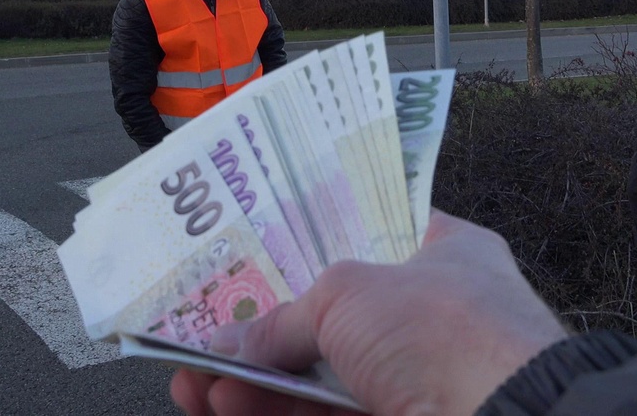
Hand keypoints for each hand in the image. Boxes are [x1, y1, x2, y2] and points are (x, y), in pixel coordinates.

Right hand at [170, 211, 567, 415]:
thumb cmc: (444, 330)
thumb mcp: (349, 294)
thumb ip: (282, 320)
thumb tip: (227, 348)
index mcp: (444, 254)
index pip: (369, 237)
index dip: (307, 247)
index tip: (250, 261)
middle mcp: (432, 315)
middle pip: (330, 319)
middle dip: (260, 333)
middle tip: (201, 340)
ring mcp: (417, 379)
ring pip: (319, 380)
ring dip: (252, 381)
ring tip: (191, 382)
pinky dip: (274, 414)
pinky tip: (222, 406)